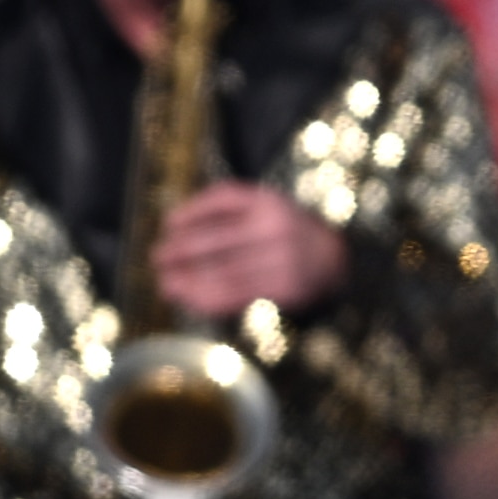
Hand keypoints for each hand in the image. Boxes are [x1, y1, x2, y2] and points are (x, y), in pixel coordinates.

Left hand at [152, 182, 349, 321]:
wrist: (340, 261)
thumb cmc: (291, 234)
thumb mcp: (270, 209)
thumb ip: (233, 212)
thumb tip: (175, 226)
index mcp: (272, 200)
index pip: (222, 200)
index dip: (190, 212)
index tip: (168, 224)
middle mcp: (277, 226)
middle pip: (216, 238)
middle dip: (181, 250)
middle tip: (157, 257)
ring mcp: (283, 258)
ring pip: (222, 271)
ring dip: (188, 280)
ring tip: (166, 284)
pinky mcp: (286, 287)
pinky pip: (237, 294)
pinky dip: (207, 298)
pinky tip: (190, 298)